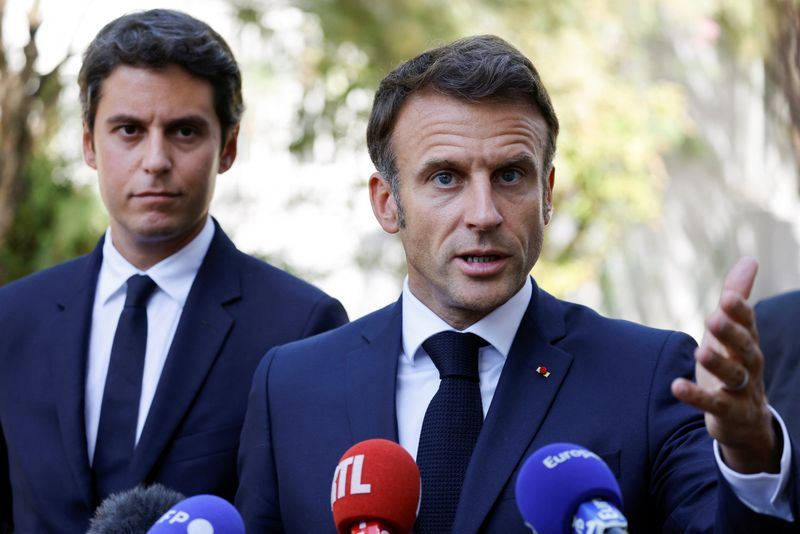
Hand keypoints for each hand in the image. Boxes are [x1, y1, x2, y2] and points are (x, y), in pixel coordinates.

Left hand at [671, 257, 779, 473]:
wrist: (746, 420)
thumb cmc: (734, 364)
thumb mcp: (732, 332)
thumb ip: (738, 298)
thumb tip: (751, 259)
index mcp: (747, 342)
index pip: (747, 324)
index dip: (739, 311)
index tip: (727, 297)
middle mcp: (749, 364)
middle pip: (744, 347)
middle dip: (731, 333)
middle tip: (714, 318)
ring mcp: (741, 390)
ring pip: (733, 375)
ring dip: (717, 363)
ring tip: (700, 352)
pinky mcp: (728, 412)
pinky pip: (712, 404)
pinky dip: (696, 396)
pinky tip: (676, 386)